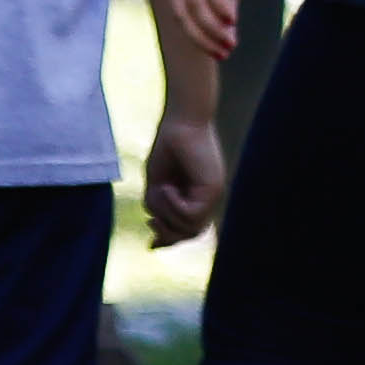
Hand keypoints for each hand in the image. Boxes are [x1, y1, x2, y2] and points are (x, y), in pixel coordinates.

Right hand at [142, 117, 229, 246]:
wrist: (181, 120)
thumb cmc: (167, 148)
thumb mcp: (157, 187)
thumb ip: (158, 212)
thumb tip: (155, 245)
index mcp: (198, 198)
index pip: (189, 231)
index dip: (170, 240)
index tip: (151, 241)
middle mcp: (209, 199)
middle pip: (191, 234)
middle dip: (167, 234)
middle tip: (151, 222)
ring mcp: (213, 194)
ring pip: (190, 227)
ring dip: (167, 214)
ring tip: (159, 191)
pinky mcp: (213, 189)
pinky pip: (191, 214)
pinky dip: (173, 205)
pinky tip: (167, 187)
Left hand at [162, 0, 274, 64]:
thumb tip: (228, 22)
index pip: (180, 8)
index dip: (196, 34)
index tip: (218, 52)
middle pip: (183, 9)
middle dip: (202, 36)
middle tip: (224, 54)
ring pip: (195, 0)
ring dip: (211, 26)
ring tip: (230, 43)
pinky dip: (219, 4)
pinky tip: (232, 20)